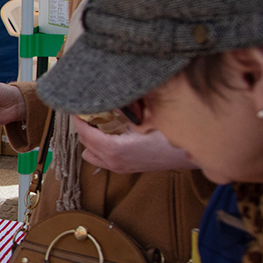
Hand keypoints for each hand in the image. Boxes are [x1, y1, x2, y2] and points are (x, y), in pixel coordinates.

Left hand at [71, 116, 196, 173]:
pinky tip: (109, 133)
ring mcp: (119, 167)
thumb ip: (122, 107)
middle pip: (85, 143)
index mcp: (114, 149)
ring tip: (97, 121)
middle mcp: (113, 161)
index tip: (75, 105)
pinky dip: (99, 147)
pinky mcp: (125, 169)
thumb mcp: (143, 118)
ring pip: (91, 153)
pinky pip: (102, 159)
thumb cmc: (168, 137)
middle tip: (87, 109)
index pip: (85, 133)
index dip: (78, 118)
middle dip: (83, 126)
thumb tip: (107, 94)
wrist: (186, 155)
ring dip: (90, 138)